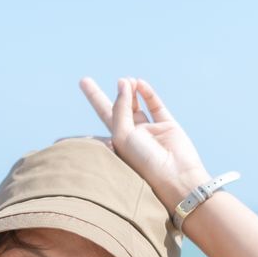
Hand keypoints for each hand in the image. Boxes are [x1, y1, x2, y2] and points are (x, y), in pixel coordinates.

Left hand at [79, 76, 211, 209]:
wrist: (174, 175)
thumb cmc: (144, 160)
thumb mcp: (123, 135)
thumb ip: (120, 108)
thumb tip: (123, 83)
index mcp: (118, 141)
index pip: (103, 115)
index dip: (94, 98)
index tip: (83, 82)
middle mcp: (133, 135)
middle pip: (117, 108)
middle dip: (103, 95)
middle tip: (85, 81)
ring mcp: (150, 130)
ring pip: (136, 104)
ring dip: (130, 91)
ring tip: (126, 80)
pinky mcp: (168, 126)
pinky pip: (155, 106)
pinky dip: (147, 94)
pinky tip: (139, 83)